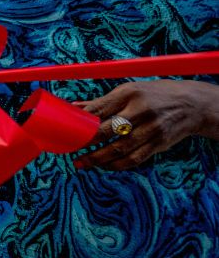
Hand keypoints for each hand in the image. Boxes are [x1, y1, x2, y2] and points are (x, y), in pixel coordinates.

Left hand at [75, 80, 218, 170]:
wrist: (191, 105)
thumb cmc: (152, 95)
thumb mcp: (128, 91)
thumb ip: (101, 103)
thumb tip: (73, 108)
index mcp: (129, 94)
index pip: (99, 109)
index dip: (81, 123)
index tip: (66, 131)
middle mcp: (141, 111)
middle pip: (108, 131)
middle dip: (86, 143)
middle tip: (70, 150)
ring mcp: (151, 129)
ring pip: (120, 149)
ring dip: (98, 159)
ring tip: (82, 163)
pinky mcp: (159, 144)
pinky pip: (135, 159)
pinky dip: (117, 165)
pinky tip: (104, 166)